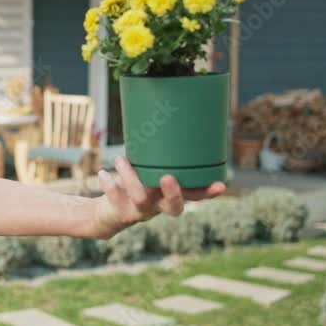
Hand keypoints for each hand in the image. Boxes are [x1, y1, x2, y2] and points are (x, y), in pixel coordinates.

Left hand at [93, 156, 226, 238]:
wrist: (109, 213)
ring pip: (141, 200)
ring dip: (131, 179)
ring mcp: (140, 212)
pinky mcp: (120, 213)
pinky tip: (103, 172)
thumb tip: (160, 112)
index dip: (208, 193)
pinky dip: (109, 184)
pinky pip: (115, 200)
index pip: (194, 196)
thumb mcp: (146, 169)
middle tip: (167, 177)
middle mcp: (159, 206)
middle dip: (173, 194)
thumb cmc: (133, 183)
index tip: (222, 184)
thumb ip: (155, 154)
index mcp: (170, 195)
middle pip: (174, 208)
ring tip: (121, 159)